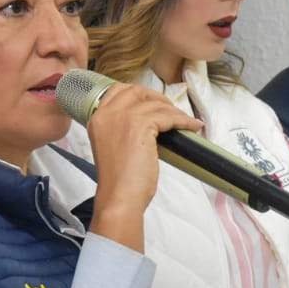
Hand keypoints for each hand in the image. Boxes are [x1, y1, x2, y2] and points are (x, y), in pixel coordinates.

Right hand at [85, 82, 201, 251]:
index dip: (138, 93)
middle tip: (170, 110)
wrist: (119, 196)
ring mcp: (123, 118)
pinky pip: (168, 116)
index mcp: (97, 118)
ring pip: (156, 105)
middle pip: (136, 91)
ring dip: (175, 111)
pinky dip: (183, 120)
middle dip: (156, 97)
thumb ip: (121, 130)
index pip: (117, 91)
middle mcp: (107, 114)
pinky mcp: (141, 126)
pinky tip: (192, 126)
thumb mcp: (112, 147)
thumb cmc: (119, 180)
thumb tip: (149, 121)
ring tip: (185, 121)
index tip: (152, 102)